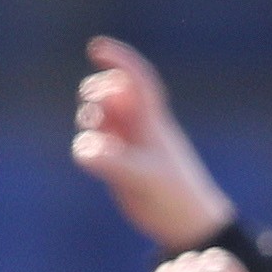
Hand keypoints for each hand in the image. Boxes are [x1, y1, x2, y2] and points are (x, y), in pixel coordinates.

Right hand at [71, 37, 235, 252]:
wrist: (187, 225)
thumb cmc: (173, 197)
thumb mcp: (143, 178)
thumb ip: (112, 162)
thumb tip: (84, 148)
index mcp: (152, 120)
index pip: (136, 79)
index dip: (119, 59)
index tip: (95, 47)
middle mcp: (139, 127)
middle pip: (113, 94)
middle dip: (97, 94)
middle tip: (94, 107)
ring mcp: (129, 144)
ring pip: (102, 118)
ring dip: (91, 118)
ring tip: (93, 134)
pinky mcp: (121, 163)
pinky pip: (98, 143)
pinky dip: (88, 144)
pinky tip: (89, 157)